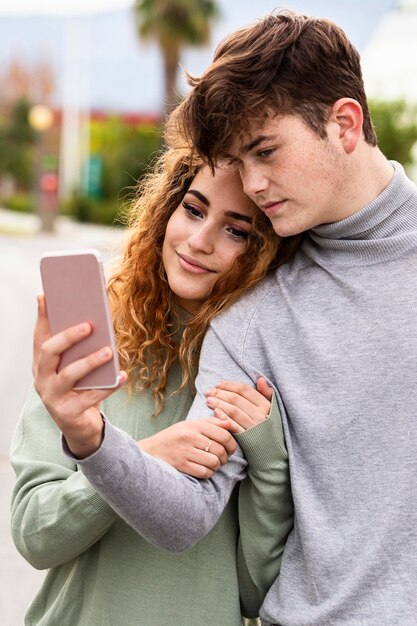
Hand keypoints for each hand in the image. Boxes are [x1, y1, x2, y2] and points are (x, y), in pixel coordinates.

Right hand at [33, 294, 126, 457]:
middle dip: (68, 337)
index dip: (42, 316)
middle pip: (49, 352)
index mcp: (41, 363)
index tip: (46, 296)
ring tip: (108, 351)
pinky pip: (90, 397)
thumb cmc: (79, 388)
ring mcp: (52, 397)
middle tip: (89, 325)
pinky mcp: (67, 413)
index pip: (39, 336)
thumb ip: (76, 345)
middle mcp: (41, 379)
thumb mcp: (74, 365)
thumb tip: (89, 317)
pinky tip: (123, 376)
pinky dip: (108, 386)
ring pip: (69, 375)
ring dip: (90, 361)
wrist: (80, 426)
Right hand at [138, 417, 236, 478]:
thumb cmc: (173, 437)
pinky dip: (208, 473)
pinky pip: (204, 472)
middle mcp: (190, 437)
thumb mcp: (189, 425)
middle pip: (220, 449)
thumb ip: (210, 423)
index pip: (223, 434)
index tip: (231, 449)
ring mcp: (185, 452)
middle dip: (225, 457)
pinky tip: (205, 469)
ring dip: (216, 466)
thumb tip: (229, 424)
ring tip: (212, 464)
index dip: (232, 444)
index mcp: (194, 425)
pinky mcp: (181, 465)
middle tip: (222, 458)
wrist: (149, 451)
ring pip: (214, 462)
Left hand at [204, 378, 271, 433]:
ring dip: (218, 403)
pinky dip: (223, 418)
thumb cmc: (269, 428)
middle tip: (208, 392)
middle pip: (236, 399)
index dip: (229, 385)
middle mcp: (260, 415)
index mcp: (265, 405)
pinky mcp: (247, 439)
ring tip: (208, 400)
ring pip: (233, 410)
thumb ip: (266, 394)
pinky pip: (233, 426)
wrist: (272, 452)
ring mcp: (254, 427)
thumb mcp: (272, 410)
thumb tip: (260, 379)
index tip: (218, 384)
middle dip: (220, 393)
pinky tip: (215, 412)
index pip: (244, 389)